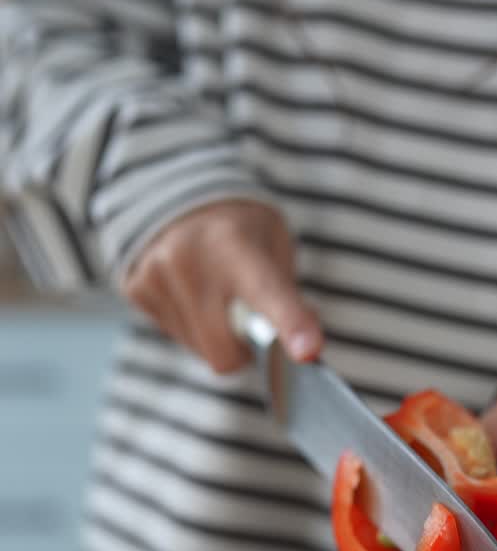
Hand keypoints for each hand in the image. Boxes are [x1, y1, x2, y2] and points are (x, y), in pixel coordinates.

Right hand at [122, 200, 322, 371]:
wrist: (178, 198)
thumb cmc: (240, 228)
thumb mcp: (274, 243)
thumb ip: (287, 295)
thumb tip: (305, 350)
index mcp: (237, 243)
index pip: (268, 293)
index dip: (290, 324)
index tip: (308, 352)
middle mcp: (189, 259)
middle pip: (224, 352)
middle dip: (243, 350)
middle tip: (249, 322)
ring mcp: (155, 275)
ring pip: (200, 350)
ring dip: (215, 337)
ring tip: (215, 296)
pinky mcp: (134, 289)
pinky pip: (176, 336)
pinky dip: (191, 326)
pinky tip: (191, 294)